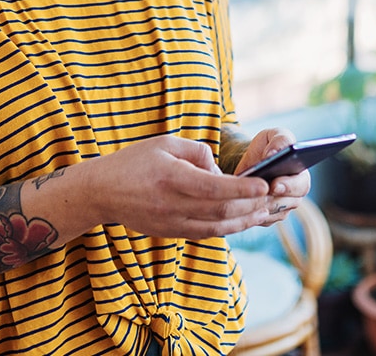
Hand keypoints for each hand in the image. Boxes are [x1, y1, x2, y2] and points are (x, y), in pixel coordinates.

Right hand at [88, 134, 270, 239]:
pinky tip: (242, 220)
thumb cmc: (133, 161)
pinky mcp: (172, 233)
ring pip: (218, 227)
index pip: (215, 187)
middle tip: (273, 197)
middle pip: (222, 210)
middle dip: (251, 205)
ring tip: (265, 211)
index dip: (243, 188)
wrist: (102, 191)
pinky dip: (228, 228)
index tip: (264, 184)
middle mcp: (173, 204)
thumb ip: (195, 152)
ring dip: (245, 220)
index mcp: (171, 177)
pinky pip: (207, 233)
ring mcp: (172, 222)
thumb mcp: (163, 142)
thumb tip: (219, 168)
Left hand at [234, 128, 310, 225]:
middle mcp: (295, 195)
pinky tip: (238, 203)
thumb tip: (274, 153)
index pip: (301, 185)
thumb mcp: (274, 135)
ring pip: (271, 213)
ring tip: (243, 197)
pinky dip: (249, 212)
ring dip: (257, 205)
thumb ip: (280, 140)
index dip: (289, 186)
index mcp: (301, 175)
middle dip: (271, 198)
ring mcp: (282, 208)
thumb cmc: (268, 145)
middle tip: (256, 194)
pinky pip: (259, 219)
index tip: (275, 185)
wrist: (252, 160)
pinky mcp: (267, 216)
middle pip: (286, 203)